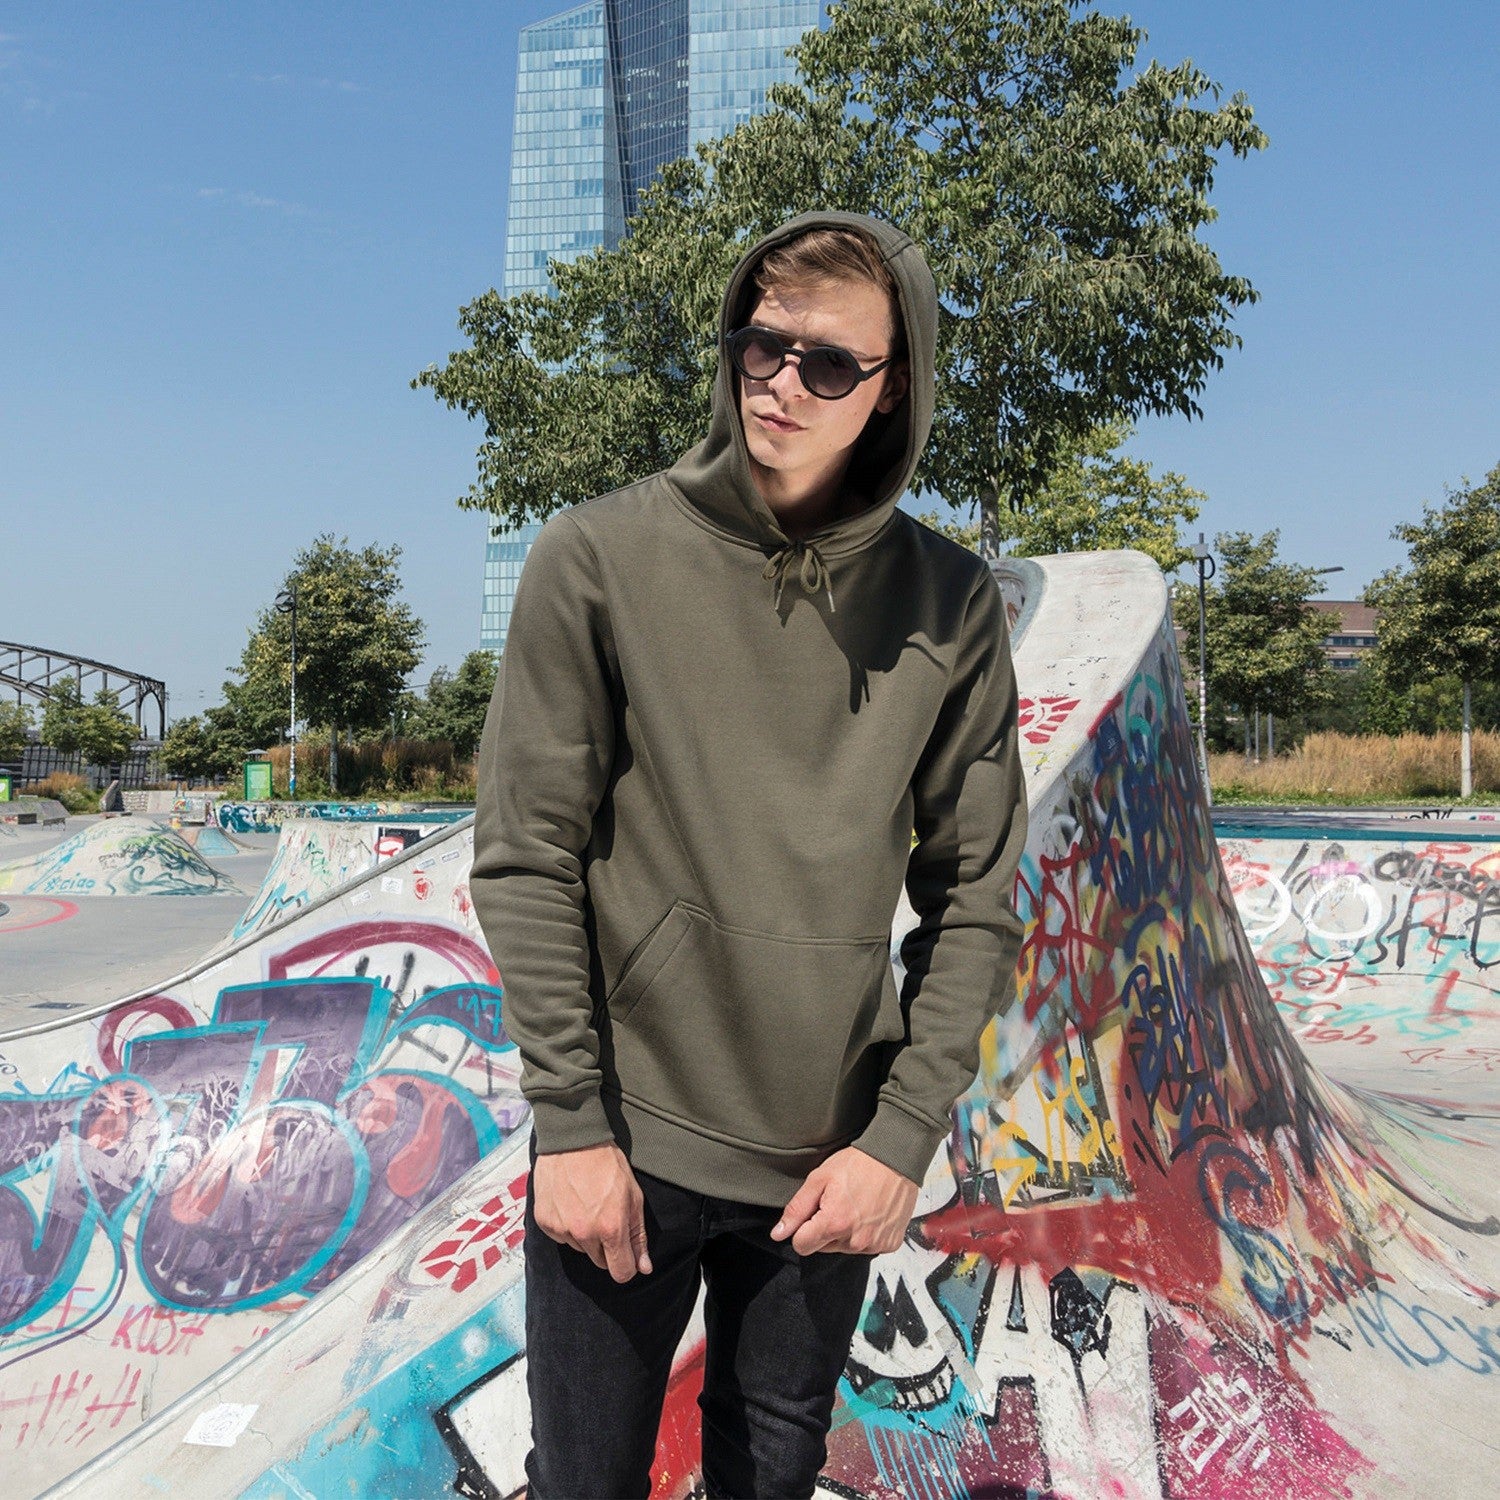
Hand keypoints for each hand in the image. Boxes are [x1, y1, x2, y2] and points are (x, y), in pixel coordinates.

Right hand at [531, 1142, 651, 1282]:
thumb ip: (638, 1236)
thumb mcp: (633, 1197)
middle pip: (600, 1262)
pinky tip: (570, 1203)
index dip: (627, 1265)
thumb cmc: (607, 1164)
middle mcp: (584, 1234)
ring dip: (586, 1235)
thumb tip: (643, 1268)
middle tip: (606, 1217)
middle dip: (606, 1247)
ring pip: (580, 1248)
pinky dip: (567, 1226)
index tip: (626, 1254)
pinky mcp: (545, 1222)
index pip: (621, 1273)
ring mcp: (562, 1229)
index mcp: (611, 1228)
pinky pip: (561, 1237)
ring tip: (587, 1205)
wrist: (573, 1140)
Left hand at [770, 1147, 917, 1255]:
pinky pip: (866, 1247)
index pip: (802, 1246)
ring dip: (845, 1232)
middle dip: (824, 1229)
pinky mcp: (889, 1244)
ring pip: (845, 1248)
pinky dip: (865, 1233)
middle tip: (837, 1202)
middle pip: (823, 1247)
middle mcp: (855, 1241)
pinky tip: (870, 1212)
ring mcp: (874, 1245)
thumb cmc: (858, 1164)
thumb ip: (797, 1209)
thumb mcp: (820, 1178)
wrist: (896, 1158)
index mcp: (834, 1224)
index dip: (802, 1229)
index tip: (812, 1213)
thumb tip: (778, 1234)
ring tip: (855, 1205)